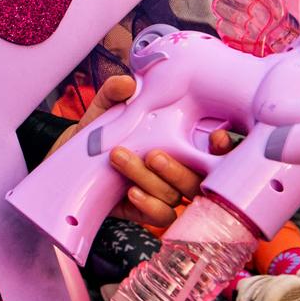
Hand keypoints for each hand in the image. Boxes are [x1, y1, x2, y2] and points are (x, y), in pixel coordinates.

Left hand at [48, 76, 235, 229]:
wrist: (74, 154)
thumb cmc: (103, 127)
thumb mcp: (107, 106)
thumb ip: (116, 92)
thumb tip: (127, 84)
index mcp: (183, 140)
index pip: (218, 148)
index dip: (225, 146)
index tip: (217, 137)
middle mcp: (182, 167)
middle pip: (200, 178)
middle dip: (179, 168)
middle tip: (153, 154)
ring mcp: (168, 191)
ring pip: (176, 194)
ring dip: (150, 179)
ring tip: (120, 158)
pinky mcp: (150, 211)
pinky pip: (162, 216)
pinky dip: (149, 205)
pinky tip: (131, 191)